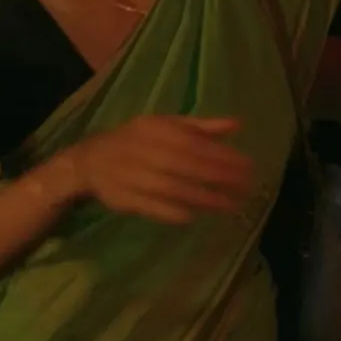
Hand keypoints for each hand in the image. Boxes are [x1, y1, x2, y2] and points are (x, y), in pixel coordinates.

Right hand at [46, 115, 253, 223]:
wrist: (90, 160)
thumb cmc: (135, 140)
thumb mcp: (164, 125)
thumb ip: (200, 126)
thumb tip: (237, 124)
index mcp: (156, 129)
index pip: (196, 144)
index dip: (224, 156)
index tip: (249, 167)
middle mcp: (145, 151)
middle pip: (189, 167)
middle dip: (221, 178)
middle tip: (248, 188)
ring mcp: (134, 177)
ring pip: (175, 190)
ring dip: (206, 199)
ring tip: (232, 206)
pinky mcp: (126, 199)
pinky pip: (157, 208)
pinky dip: (178, 213)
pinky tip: (199, 215)